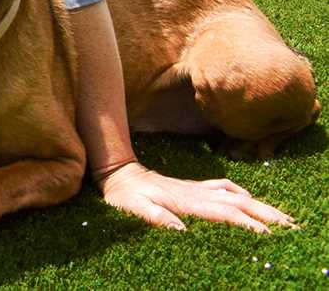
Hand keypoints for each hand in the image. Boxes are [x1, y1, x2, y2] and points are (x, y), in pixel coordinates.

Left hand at [96, 162, 296, 232]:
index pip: (225, 213)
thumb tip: (181, 231)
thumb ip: (156, 218)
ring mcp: (197, 188)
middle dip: (267, 214)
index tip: (268, 235)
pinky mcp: (193, 187)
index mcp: (187, 202)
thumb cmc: (125, 196)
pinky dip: (240, 192)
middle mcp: (197, 193)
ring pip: (236, 194)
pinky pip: (223, 187)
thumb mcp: (134, 209)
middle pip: (240, 202)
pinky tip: (248, 197)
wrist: (118, 174)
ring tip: (282, 216)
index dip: (247, 224)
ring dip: (261, 204)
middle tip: (291, 226)